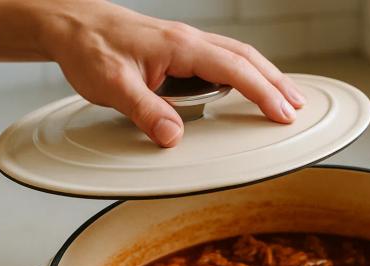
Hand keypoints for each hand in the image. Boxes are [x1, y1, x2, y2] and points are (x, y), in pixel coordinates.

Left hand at [43, 3, 305, 146]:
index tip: (284, 113)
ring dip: (264, 76)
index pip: (234, 70)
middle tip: (298, 107)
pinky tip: (245, 86)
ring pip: (237, 56)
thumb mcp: (112, 85)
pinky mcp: (178, 49)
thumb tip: (173, 137)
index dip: (263, 93)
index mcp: (180, 47)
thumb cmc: (89, 48)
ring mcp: (185, 43)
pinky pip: (221, 58)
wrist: (71, 24)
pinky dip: (243, 73)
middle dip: (276, 83)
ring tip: (282, 97)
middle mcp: (188, 40)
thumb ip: (144, 111)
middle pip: (247, 58)